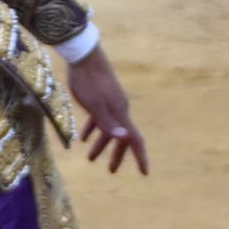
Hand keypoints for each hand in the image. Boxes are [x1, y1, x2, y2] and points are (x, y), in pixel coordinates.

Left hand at [65, 46, 149, 176]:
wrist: (83, 54)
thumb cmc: (87, 81)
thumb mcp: (95, 105)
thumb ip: (109, 123)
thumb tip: (126, 138)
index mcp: (120, 113)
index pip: (135, 139)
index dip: (140, 157)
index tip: (145, 173)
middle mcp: (119, 109)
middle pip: (122, 137)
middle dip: (118, 155)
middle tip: (111, 171)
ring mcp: (110, 102)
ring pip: (109, 128)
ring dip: (102, 144)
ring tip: (90, 158)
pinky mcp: (100, 97)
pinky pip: (100, 118)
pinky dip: (93, 129)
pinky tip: (82, 137)